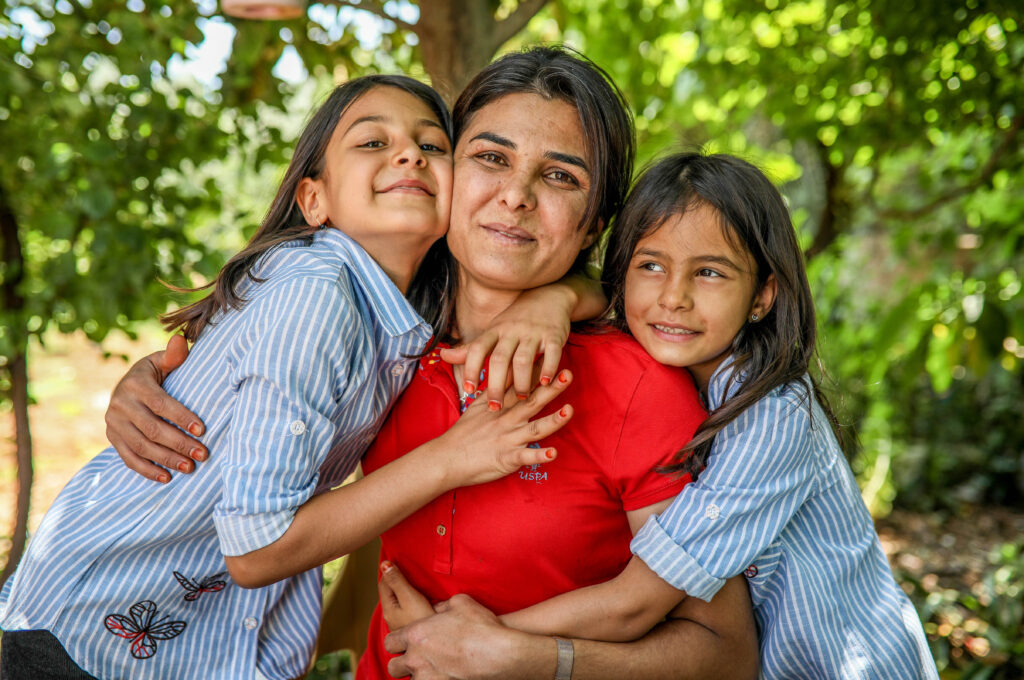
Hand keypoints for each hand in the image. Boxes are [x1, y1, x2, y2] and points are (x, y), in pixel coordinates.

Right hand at [104, 334, 205, 482]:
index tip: (203, 431)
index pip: (161, 404)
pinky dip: (147, 470)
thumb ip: (174, 355)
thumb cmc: (155, 374)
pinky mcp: (112, 438)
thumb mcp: (162, 362)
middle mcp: (120, 404)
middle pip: (152, 429)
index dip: (182, 418)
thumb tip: (181, 340)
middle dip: (179, 443)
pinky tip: (167, 478)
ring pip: (142, 446)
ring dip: (167, 459)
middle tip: (202, 454)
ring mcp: (113, 423)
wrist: (126, 387)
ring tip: (190, 467)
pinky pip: (129, 458)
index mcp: (135, 383)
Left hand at [379, 561, 434, 630]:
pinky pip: (407, 609)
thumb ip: (397, 581)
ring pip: (398, 602)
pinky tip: (420, 600)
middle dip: (395, 581)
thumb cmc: (423, 619)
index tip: (398, 561)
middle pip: (390, 593)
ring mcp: (401, 625)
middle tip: (406, 569)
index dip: (390, 571)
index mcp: (388, 609)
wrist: (438, 644)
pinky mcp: (411, 628)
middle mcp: (391, 618)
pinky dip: (410, 601)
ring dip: (403, 591)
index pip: (383, 584)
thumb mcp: (409, 597)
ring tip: (413, 583)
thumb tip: (384, 564)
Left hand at [385, 594, 550, 679]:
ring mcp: (427, 677)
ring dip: (417, 675)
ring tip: (431, 670)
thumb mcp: (460, 602)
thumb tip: (438, 610)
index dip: (397, 642)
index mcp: (416, 634)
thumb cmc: (481, 626)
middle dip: (402, 663)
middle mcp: (416, 658)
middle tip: (415, 660)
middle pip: (393, 667)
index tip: (405, 642)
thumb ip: (442, 606)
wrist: (500, 653)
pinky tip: (442, 676)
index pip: (390, 642)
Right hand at [434, 369, 573, 488]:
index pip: (521, 384)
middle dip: (552, 388)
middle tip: (568, 374)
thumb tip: (505, 370)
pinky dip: (539, 456)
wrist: (447, 458)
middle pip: (532, 401)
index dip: (537, 370)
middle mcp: (508, 419)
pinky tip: (554, 453)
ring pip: (535, 428)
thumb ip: (494, 388)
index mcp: (501, 405)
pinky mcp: (507, 459)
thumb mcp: (477, 404)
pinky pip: (526, 458)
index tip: (551, 354)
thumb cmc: (464, 432)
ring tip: (569, 410)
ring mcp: (509, 438)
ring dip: (553, 420)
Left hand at [440, 285, 573, 407]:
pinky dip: (548, 368)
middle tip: (494, 406)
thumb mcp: (492, 331)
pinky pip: (551, 353)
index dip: (471, 370)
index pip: (477, 349)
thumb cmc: (516, 320)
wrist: (548, 297)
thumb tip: (443, 357)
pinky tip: (545, 382)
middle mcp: (511, 331)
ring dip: (521, 381)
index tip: (468, 391)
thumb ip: (470, 349)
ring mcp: (533, 332)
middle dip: (495, 385)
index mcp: (494, 331)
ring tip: (521, 398)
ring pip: (523, 359)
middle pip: (499, 359)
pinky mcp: (554, 335)